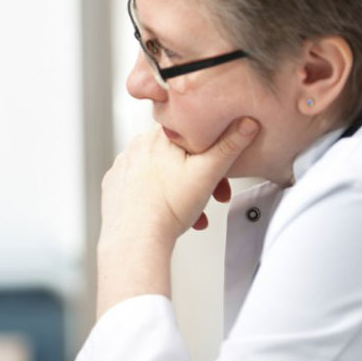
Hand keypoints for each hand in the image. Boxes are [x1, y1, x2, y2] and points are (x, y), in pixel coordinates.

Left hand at [99, 117, 258, 246]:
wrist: (135, 238)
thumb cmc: (168, 208)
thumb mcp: (208, 173)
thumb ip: (229, 145)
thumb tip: (247, 122)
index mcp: (158, 136)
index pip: (192, 133)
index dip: (212, 152)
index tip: (221, 173)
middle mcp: (136, 147)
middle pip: (178, 155)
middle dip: (199, 177)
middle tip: (211, 197)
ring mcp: (123, 166)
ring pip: (162, 172)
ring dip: (181, 191)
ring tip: (191, 212)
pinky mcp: (114, 185)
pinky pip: (142, 186)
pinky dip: (157, 196)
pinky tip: (168, 211)